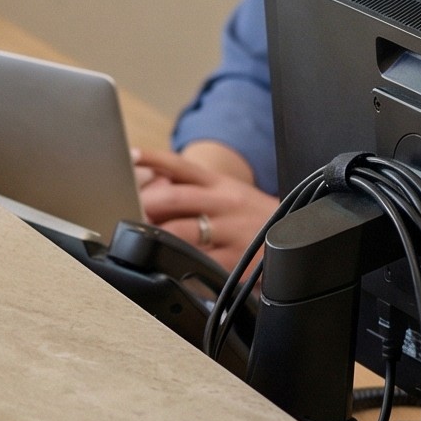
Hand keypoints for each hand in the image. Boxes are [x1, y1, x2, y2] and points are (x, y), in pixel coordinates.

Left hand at [133, 141, 276, 259]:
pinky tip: (165, 263)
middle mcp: (224, 203)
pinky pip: (200, 262)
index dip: (151, 159)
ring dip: (156, 235)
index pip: (180, 165)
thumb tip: (145, 180)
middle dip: (145, 205)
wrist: (296, 233)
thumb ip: (190, 187)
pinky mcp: (236, 261)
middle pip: (175, 199)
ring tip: (138, 238)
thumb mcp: (225, 190)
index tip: (128, 156)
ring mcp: (230, 232)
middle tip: (124, 210)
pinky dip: (178, 263)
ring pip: (184, 232)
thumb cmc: (249, 213)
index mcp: (218, 183)